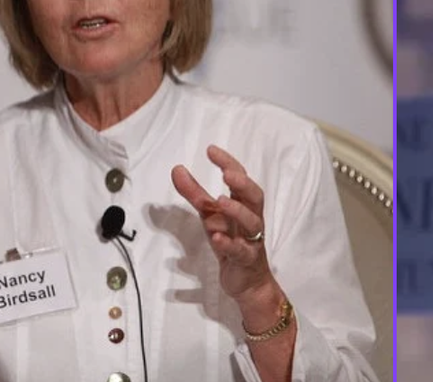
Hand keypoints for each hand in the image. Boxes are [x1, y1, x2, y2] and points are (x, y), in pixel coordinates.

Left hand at [172, 145, 272, 300]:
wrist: (248, 282)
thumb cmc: (231, 242)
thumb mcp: (210, 216)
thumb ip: (195, 193)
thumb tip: (177, 168)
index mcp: (244, 205)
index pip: (241, 179)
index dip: (229, 163)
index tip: (211, 150)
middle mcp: (251, 219)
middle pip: (255, 197)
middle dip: (243, 184)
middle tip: (227, 174)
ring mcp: (251, 240)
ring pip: (252, 222)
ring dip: (237, 211)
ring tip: (219, 202)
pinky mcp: (246, 261)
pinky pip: (241, 251)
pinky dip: (230, 244)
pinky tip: (217, 238)